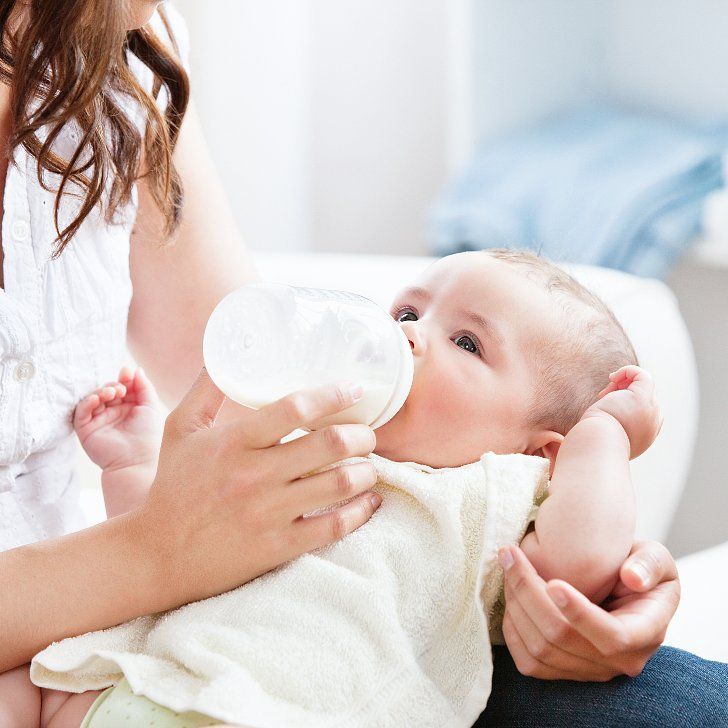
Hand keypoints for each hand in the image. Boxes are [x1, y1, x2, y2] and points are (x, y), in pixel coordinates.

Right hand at [74, 366, 161, 470]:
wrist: (137, 460)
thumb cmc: (147, 435)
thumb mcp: (150, 406)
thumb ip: (144, 386)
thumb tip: (134, 368)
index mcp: (128, 409)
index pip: (122, 388)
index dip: (123, 379)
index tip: (127, 373)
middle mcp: (112, 414)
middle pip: (107, 391)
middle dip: (113, 385)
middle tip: (120, 389)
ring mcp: (98, 422)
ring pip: (93, 399)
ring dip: (101, 392)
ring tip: (112, 393)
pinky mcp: (86, 430)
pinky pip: (81, 412)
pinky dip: (87, 402)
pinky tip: (97, 398)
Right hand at [136, 369, 380, 606]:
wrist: (158, 555)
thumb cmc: (174, 487)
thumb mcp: (180, 429)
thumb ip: (205, 389)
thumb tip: (223, 350)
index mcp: (234, 442)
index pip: (295, 408)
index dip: (333, 396)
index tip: (353, 390)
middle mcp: (254, 475)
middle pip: (330, 445)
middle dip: (362, 435)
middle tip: (367, 433)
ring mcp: (268, 513)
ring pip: (339, 484)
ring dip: (367, 471)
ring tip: (369, 465)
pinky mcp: (278, 547)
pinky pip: (334, 527)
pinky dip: (360, 512)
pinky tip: (369, 500)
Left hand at [499, 540, 679, 680]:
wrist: (625, 588)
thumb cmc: (640, 568)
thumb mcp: (656, 558)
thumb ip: (649, 563)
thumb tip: (632, 578)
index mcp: (646, 633)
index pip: (613, 636)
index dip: (580, 613)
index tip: (553, 582)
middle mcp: (618, 661)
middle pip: (563, 638)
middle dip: (529, 592)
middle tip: (510, 554)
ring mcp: (590, 670)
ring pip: (540, 650)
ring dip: (515, 604)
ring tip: (508, 565)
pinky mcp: (565, 671)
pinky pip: (529, 662)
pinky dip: (512, 627)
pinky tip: (510, 594)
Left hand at [584, 365, 661, 458]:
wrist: (597, 444)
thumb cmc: (593, 443)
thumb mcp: (605, 437)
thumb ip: (612, 430)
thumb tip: (605, 421)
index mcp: (646, 435)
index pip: (642, 411)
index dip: (625, 403)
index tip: (606, 407)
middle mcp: (653, 423)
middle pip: (642, 397)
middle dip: (622, 392)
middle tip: (604, 397)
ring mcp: (651, 410)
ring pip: (642, 386)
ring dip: (622, 384)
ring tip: (605, 393)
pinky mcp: (643, 397)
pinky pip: (643, 375)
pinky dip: (627, 371)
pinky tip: (612, 378)